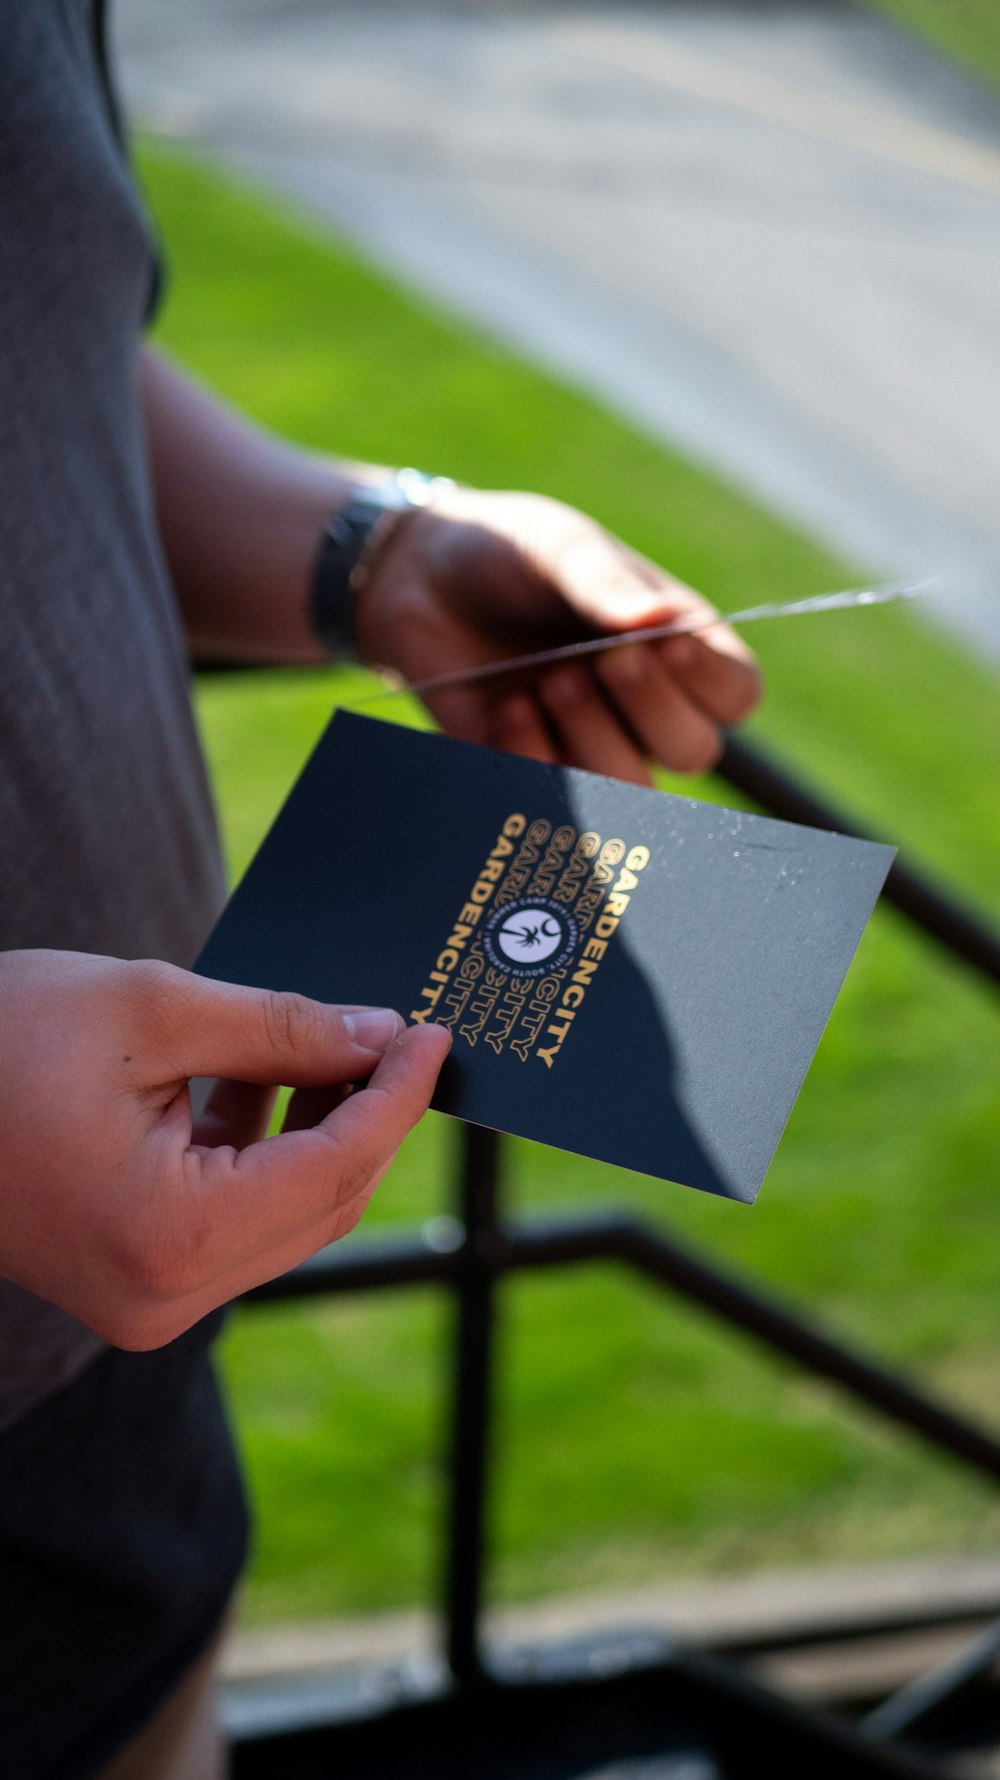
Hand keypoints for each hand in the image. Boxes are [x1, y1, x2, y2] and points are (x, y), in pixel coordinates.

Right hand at [0, 951, 449, 1349]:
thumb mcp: (147, 1010)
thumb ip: (278, 1028)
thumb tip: (377, 1034)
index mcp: (172, 1236)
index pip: (335, 1167)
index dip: (397, 1096)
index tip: (436, 1036)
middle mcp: (165, 1295)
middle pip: (322, 1205)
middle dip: (369, 1117)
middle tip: (400, 1037)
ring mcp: (146, 1301)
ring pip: (284, 1218)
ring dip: (316, 1133)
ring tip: (329, 1042)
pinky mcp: (131, 1281)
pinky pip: (234, 1222)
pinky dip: (260, 1154)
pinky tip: (260, 1077)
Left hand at [358, 487, 760, 784]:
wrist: (414, 580)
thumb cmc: (507, 554)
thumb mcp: (558, 548)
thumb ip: (605, 583)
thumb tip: (660, 618)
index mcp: (673, 642)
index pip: (736, 692)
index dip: (712, 683)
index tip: (667, 646)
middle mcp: (642, 704)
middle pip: (695, 750)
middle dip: (650, 709)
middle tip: (602, 660)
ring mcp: (590, 744)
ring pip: (632, 787)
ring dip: (594, 738)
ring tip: (547, 682)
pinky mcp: (533, 771)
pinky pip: (557, 800)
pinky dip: (535, 757)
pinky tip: (507, 709)